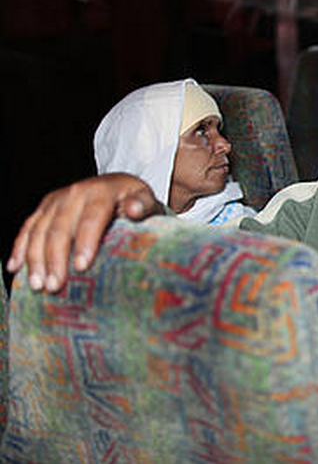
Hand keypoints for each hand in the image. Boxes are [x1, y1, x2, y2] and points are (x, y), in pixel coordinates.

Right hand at [6, 173, 162, 292]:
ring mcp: (57, 200)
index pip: (91, 218)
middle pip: (60, 228)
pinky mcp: (45, 207)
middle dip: (55, 259)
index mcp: (101, 191)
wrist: (121, 188)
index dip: (85, 242)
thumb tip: (134, 209)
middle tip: (55, 286)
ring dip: (35, 259)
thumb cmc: (136, 202)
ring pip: (39, 230)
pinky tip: (15, 268)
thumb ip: (142, 205)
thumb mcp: (147, 202)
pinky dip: (20, 248)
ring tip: (37, 285)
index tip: (81, 267)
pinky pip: (28, 228)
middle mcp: (76, 192)